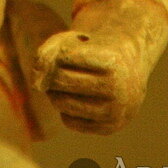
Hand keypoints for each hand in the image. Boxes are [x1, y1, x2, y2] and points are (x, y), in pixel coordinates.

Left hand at [32, 29, 148, 133]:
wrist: (130, 69)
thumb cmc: (95, 50)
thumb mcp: (73, 39)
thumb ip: (48, 52)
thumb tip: (36, 84)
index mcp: (111, 61)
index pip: (64, 56)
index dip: (58, 51)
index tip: (67, 49)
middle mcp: (117, 89)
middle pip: (61, 80)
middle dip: (52, 72)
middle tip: (58, 66)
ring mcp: (115, 111)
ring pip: (62, 103)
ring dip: (53, 91)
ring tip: (62, 81)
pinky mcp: (109, 128)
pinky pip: (69, 121)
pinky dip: (65, 108)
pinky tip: (75, 97)